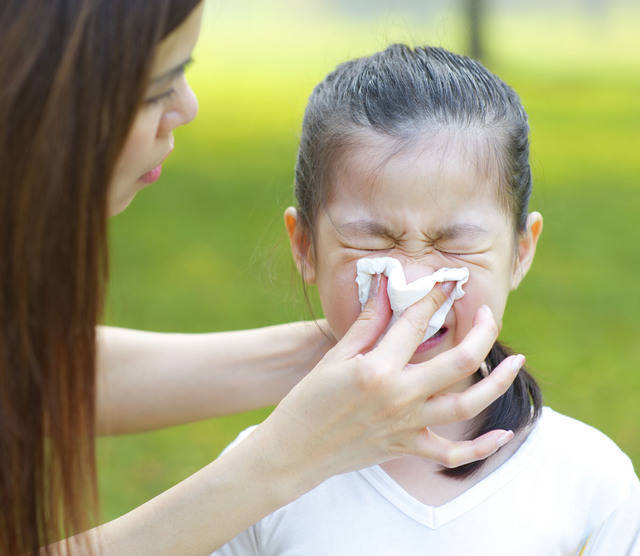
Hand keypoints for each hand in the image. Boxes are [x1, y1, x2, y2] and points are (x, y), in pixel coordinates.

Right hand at [253, 275, 522, 485]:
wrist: (294, 451)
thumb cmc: (309, 400)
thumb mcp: (336, 357)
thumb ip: (368, 323)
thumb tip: (385, 286)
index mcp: (378, 368)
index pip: (416, 323)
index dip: (436, 296)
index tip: (450, 280)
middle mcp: (399, 396)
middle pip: (459, 360)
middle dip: (481, 332)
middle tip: (488, 314)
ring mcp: (406, 425)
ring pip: (467, 403)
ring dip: (497, 381)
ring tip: (516, 362)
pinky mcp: (406, 447)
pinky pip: (452, 453)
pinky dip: (481, 447)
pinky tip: (503, 434)